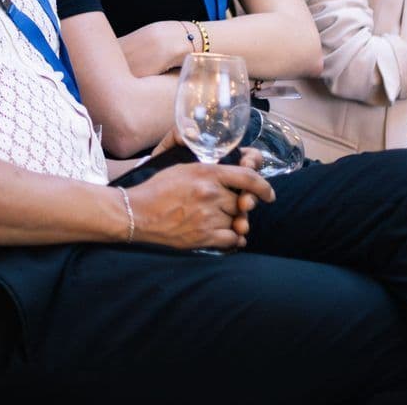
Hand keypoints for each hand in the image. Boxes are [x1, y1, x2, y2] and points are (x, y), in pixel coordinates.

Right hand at [126, 159, 273, 251]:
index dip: (263, 186)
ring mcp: (208, 216)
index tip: (269, 194)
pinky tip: (226, 236)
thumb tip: (231, 173)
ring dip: (232, 222)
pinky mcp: (203, 236)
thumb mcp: (182, 168)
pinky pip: (232, 239)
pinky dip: (232, 239)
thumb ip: (209, 169)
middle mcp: (210, 194)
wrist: (137, 213)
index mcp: (206, 172)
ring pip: (237, 221)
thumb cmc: (157, 189)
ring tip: (219, 220)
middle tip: (225, 207)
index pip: (248, 177)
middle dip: (237, 206)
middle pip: (242, 202)